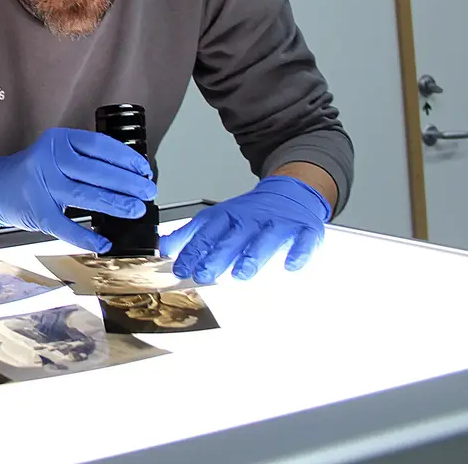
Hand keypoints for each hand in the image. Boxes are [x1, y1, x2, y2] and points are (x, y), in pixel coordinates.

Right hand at [0, 127, 156, 251]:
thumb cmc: (35, 170)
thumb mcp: (57, 153)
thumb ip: (86, 158)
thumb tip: (130, 176)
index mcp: (58, 140)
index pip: (99, 146)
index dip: (126, 158)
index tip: (144, 170)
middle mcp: (48, 159)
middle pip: (95, 171)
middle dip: (127, 183)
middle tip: (148, 192)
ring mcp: (40, 185)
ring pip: (85, 195)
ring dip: (115, 204)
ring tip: (135, 210)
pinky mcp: (35, 211)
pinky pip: (65, 226)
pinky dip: (86, 236)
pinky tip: (103, 242)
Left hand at [159, 176, 330, 283]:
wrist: (289, 193)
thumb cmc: (249, 214)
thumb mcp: (216, 219)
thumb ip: (191, 235)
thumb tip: (164, 248)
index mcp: (227, 216)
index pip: (206, 233)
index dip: (192, 250)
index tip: (181, 268)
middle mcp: (250, 219)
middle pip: (232, 237)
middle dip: (216, 256)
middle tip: (204, 274)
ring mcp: (277, 224)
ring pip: (264, 239)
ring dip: (252, 256)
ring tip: (240, 275)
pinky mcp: (303, 230)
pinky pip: (302, 242)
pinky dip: (298, 253)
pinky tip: (290, 266)